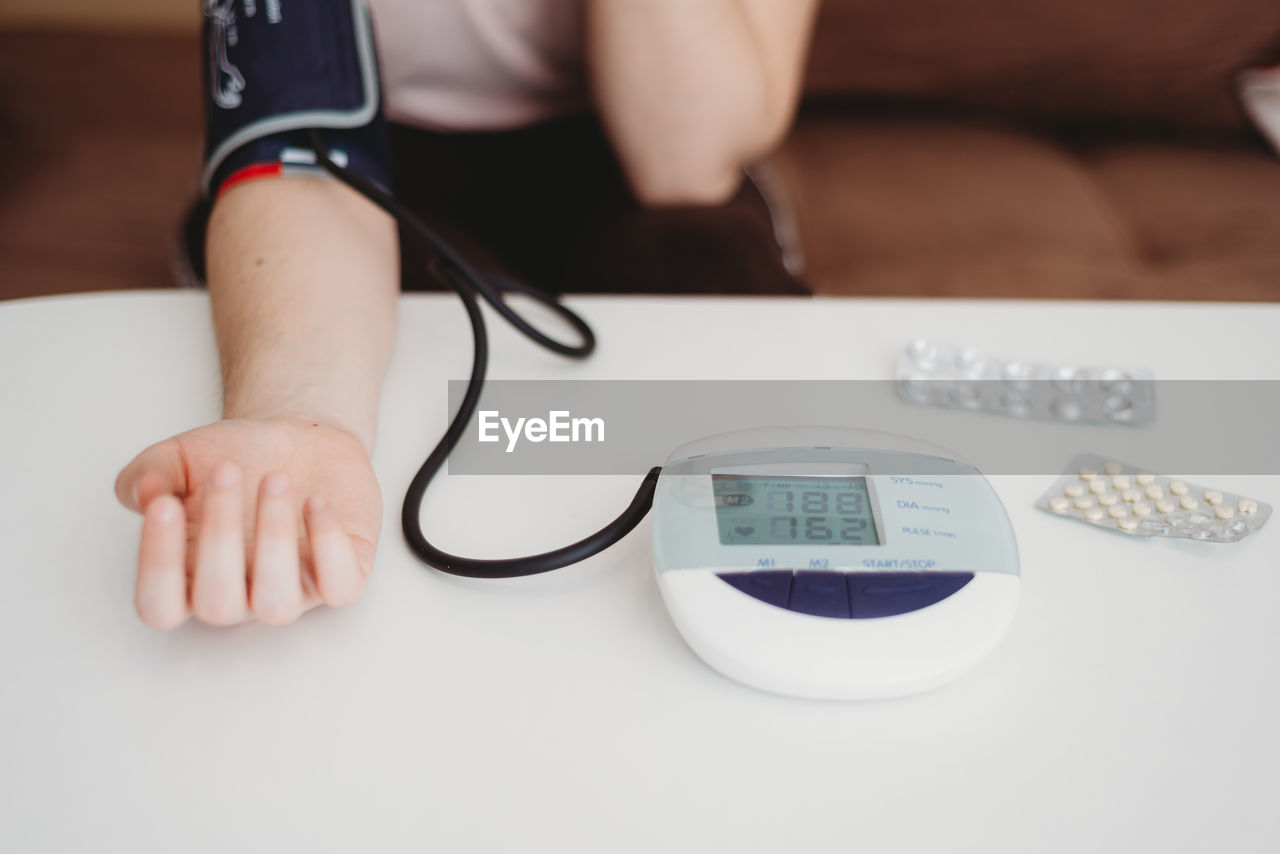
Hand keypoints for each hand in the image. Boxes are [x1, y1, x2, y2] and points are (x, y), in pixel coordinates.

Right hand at [115, 417, 381, 628]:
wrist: (300, 440)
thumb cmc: (237, 457)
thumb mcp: (179, 457)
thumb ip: (147, 474)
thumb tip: (144, 495)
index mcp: (190, 577)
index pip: (160, 606)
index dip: (157, 566)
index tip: (164, 504)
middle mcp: (240, 595)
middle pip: (218, 605)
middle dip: (220, 537)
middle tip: (228, 471)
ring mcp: (293, 590)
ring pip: (277, 606)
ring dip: (273, 541)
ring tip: (275, 480)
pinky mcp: (344, 575)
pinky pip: (340, 589)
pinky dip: (330, 546)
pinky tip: (316, 501)